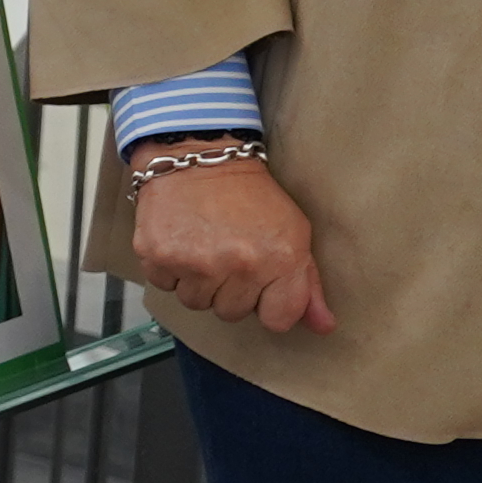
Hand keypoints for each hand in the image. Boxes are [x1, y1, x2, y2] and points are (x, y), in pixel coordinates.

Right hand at [124, 156, 333, 334]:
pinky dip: (169, 268)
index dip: (268, 302)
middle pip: (231, 313)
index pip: (277, 320)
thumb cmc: (250, 195)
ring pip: (195, 302)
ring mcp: (195, 263)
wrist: (198, 155)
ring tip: (202, 244)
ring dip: (198, 281)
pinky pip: (164, 285)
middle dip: (229, 288)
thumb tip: (324, 327)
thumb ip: (307, 284)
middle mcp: (238, 265)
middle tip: (227, 251)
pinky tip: (180, 240)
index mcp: (279, 259)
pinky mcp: (158, 256)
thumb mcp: (292, 232)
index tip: (261, 280)